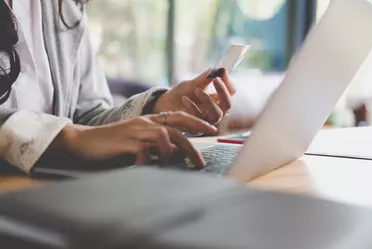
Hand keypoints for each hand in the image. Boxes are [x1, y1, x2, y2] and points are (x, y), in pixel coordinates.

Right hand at [58, 112, 216, 167]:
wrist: (84, 141)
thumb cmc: (113, 144)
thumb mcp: (139, 143)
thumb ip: (158, 146)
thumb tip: (179, 153)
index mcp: (149, 120)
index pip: (178, 116)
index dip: (196, 122)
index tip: (211, 129)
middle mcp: (145, 122)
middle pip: (177, 127)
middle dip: (193, 143)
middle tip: (201, 161)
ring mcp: (135, 131)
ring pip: (165, 135)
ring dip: (176, 151)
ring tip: (181, 165)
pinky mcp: (125, 142)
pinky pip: (145, 149)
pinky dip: (153, 159)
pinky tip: (152, 167)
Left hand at [153, 69, 235, 124]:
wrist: (166, 103)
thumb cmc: (183, 93)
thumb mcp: (195, 82)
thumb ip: (207, 77)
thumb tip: (220, 69)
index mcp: (217, 99)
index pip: (231, 93)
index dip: (229, 82)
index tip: (223, 71)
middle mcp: (215, 111)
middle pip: (229, 104)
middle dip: (223, 91)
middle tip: (215, 80)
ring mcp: (206, 120)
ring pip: (217, 114)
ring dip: (208, 100)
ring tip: (197, 90)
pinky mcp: (196, 127)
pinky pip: (199, 118)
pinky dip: (192, 106)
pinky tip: (184, 99)